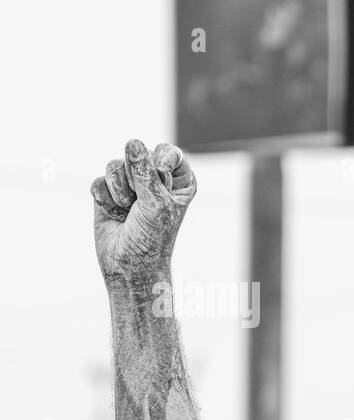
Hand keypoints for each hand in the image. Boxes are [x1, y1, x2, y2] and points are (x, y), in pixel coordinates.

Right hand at [91, 139, 196, 280]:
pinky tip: (114, 215)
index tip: (163, 177)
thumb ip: (145, 171)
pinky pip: (98, 181)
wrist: (128, 265)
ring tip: (129, 213)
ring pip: (113, 165)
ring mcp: (129, 184)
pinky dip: (105, 200)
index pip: (167, 152)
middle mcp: (154, 178)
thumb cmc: (152, 237)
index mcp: (178, 180)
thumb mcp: (156, 202)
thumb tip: (132, 142)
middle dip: (135, 182)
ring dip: (119, 194)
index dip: (161, 162)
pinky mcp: (107, 192)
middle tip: (143, 206)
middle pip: (135, 155)